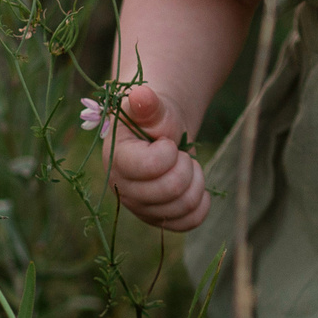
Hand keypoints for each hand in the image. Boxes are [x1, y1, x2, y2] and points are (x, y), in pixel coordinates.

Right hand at [105, 84, 210, 231]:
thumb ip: (148, 105)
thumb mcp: (153, 107)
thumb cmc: (154, 118)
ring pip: (183, 207)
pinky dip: (201, 203)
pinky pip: (189, 222)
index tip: (167, 141)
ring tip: (188, 166)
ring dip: (196, 182)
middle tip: (180, 154)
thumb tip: (141, 95)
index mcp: (116, 159)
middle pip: (170, 190)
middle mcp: (123, 189)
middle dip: (186, 166)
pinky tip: (196, 185)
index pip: (150, 166)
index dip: (168, 152)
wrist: (161, 136)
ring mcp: (141, 208)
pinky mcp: (158, 219)